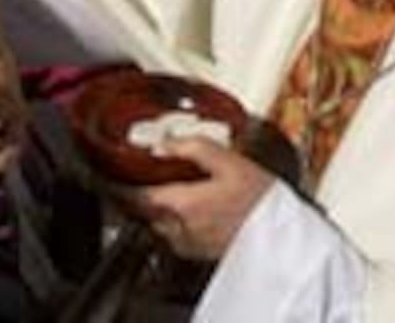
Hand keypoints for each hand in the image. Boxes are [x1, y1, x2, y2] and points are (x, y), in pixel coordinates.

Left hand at [116, 137, 274, 261]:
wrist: (285, 237)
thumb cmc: (262, 200)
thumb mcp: (230, 161)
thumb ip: (193, 147)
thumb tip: (165, 142)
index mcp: (180, 203)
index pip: (134, 196)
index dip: (118, 183)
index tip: (109, 171)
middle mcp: (178, 228)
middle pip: (143, 209)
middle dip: (138, 192)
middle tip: (138, 171)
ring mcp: (188, 243)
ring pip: (158, 222)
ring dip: (157, 205)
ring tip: (166, 184)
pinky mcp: (200, 252)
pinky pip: (175, 233)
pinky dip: (174, 218)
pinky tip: (189, 204)